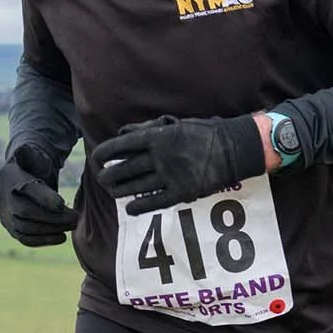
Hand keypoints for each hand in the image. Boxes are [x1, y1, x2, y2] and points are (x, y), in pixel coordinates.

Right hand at [0, 145, 75, 246]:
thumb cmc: (32, 165)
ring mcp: (4, 215)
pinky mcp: (11, 228)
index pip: (26, 189)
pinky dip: (44, 240)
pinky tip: (62, 237)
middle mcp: (3, 197)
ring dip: (51, 229)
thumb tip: (25, 151)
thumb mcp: (33, 155)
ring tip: (71, 225)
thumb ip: (33, 154)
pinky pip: (25, 238)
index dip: (44, 198)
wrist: (17, 179)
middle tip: (75, 217)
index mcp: (10, 175)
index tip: (63, 203)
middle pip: (25, 212)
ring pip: (25, 228)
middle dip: (53, 217)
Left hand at [89, 115, 267, 215]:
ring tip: (111, 191)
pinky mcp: (182, 193)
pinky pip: (155, 202)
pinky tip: (129, 208)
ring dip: (119, 190)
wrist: (235, 148)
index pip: (123, 145)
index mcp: (159, 137)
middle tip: (101, 178)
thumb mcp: (176, 124)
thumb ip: (148, 129)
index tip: (96, 157)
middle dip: (108, 174)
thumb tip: (122, 133)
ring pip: (136, 187)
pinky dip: (139, 206)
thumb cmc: (205, 132)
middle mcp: (161, 157)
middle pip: (125, 168)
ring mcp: (171, 176)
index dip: (106, 152)